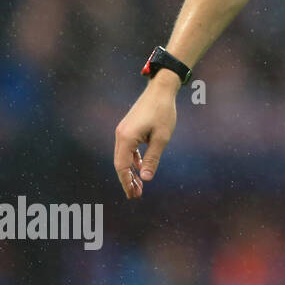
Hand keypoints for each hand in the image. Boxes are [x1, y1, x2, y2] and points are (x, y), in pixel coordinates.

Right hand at [113, 75, 179, 199]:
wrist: (160, 90)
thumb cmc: (163, 112)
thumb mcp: (162, 138)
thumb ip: (152, 158)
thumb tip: (146, 177)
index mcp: (126, 138)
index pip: (122, 166)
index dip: (127, 182)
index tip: (133, 195)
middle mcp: (120, 135)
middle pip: (120, 163)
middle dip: (127, 180)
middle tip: (136, 195)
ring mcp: (123, 131)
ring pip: (123, 157)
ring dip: (130, 171)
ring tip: (138, 185)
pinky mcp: (128, 128)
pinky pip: (127, 149)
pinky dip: (133, 160)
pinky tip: (140, 168)